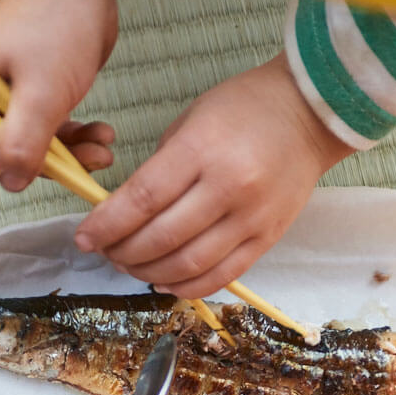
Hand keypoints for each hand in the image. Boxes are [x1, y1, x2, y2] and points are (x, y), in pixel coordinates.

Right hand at [0, 0, 118, 244]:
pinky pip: (47, 140)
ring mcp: (4, 101)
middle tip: (66, 169)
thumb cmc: (55, 18)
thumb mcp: (42, 88)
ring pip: (23, 155)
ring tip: (99, 152)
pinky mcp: (33, 102)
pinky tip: (102, 137)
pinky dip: (74, 144)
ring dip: (62, 160)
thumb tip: (10, 183)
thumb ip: (23, 141)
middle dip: (25, 172)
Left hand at [73, 54, 352, 297]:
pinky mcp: (268, 239)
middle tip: (105, 251)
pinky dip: (186, 286)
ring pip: (188, 265)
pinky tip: (163, 281)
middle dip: (122, 252)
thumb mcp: (191, 121)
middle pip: (161, 238)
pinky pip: (221, 276)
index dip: (107, 225)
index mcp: (203, 149)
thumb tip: (124, 213)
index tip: (85, 237)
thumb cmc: (243, 108)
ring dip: (148, 273)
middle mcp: (229, 188)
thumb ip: (160, 169)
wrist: (310, 114)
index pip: (143, 199)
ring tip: (130, 266)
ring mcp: (252, 218)